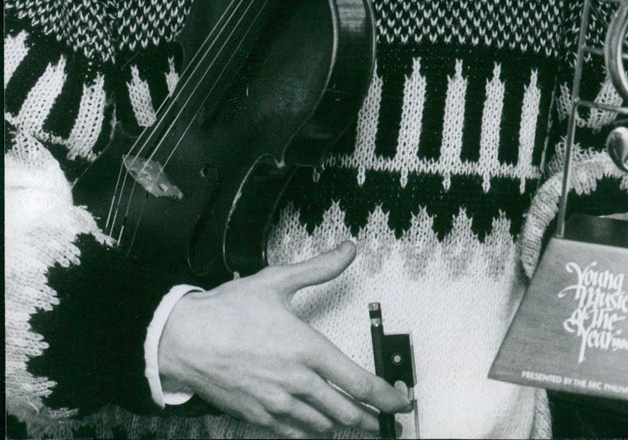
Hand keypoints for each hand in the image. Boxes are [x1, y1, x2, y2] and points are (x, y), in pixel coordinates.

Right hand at [158, 240, 409, 436]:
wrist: (183, 341)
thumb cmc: (227, 312)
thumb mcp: (277, 281)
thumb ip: (319, 267)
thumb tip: (347, 249)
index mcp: (306, 349)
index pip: (358, 382)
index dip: (385, 397)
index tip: (401, 402)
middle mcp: (297, 382)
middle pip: (346, 411)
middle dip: (370, 417)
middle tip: (384, 419)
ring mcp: (277, 404)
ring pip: (323, 425)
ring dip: (343, 424)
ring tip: (357, 421)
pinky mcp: (259, 417)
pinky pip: (296, 434)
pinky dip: (313, 432)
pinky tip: (318, 427)